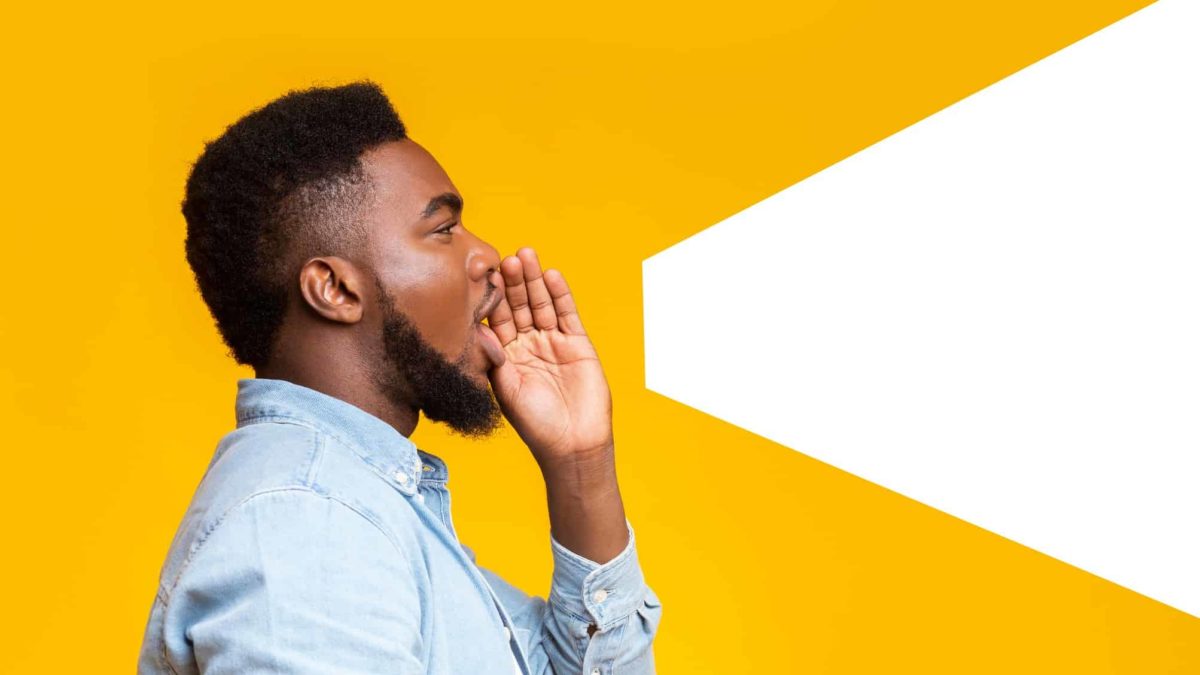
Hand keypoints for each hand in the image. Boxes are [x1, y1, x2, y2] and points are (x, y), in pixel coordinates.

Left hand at [478, 247, 612, 467]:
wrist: (571, 444)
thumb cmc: (535, 424)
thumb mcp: (505, 389)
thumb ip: (493, 357)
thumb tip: (479, 328)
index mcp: (506, 356)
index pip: (498, 318)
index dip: (493, 297)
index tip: (484, 274)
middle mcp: (528, 345)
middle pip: (520, 305)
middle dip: (514, 282)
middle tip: (507, 257)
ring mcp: (554, 342)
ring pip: (542, 304)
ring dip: (534, 281)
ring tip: (527, 255)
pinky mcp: (578, 344)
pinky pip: (568, 314)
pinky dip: (560, 295)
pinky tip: (551, 276)